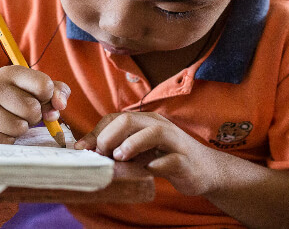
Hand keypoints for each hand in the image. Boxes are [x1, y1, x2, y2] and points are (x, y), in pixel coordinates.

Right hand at [0, 65, 69, 143]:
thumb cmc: (13, 99)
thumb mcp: (34, 88)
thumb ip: (56, 92)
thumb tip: (59, 106)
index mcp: (10, 72)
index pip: (44, 86)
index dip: (49, 97)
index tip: (41, 98)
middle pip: (32, 109)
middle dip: (34, 116)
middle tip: (22, 113)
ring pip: (19, 128)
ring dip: (21, 129)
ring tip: (10, 120)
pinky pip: (6, 142)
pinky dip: (8, 140)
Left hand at [75, 112, 221, 195]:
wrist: (204, 170)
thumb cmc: (165, 158)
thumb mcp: (139, 152)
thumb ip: (116, 148)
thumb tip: (85, 149)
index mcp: (144, 122)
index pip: (115, 118)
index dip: (96, 132)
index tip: (83, 149)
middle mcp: (159, 126)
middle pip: (130, 119)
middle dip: (109, 136)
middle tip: (102, 154)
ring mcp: (174, 142)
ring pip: (153, 132)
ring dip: (132, 144)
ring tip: (119, 157)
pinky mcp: (185, 161)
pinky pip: (172, 160)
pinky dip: (158, 164)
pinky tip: (148, 170)